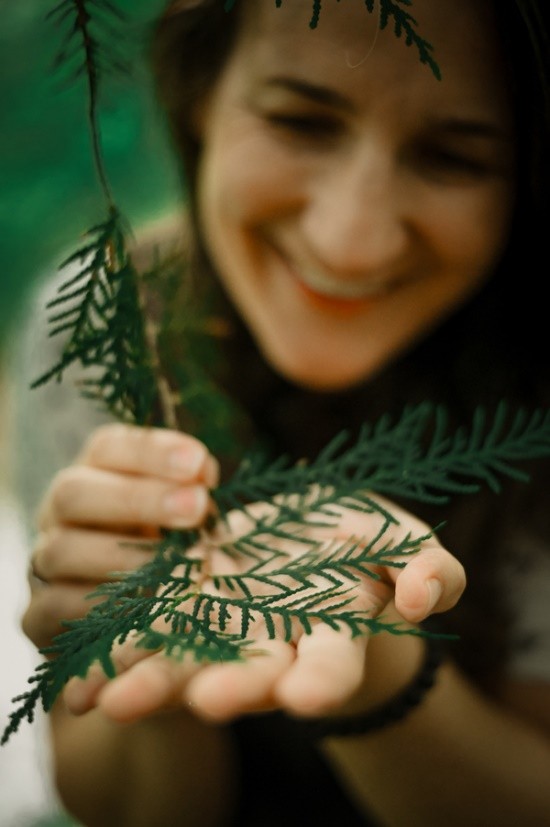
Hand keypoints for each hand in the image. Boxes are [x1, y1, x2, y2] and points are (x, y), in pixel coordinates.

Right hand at [22, 423, 218, 649]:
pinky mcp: (38, 614)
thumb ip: (195, 491)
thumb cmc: (176, 551)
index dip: (150, 451)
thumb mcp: (190, 517)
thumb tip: (202, 474)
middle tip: (195, 506)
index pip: (108, 447)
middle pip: (73, 492)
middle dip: (137, 498)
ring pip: (61, 550)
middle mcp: (60, 512)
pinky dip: (102, 607)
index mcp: (95, 474)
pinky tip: (147, 606)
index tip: (196, 460)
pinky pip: (55, 607)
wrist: (144, 622)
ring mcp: (44, 562)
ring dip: (122, 556)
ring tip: (177, 563)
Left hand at [62, 477, 464, 725]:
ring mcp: (228, 628)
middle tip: (204, 703)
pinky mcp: (189, 604)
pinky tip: (81, 678)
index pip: (334, 664)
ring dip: (154, 681)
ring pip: (191, 661)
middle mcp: (277, 642)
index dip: (322, 680)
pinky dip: (120, 652)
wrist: (315, 541)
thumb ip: (430, 572)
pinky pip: (153, 630)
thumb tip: (423, 599)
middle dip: (231, 689)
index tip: (304, 696)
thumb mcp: (410, 548)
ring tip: (111, 700)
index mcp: (335, 632)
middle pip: (254, 675)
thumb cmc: (371, 546)